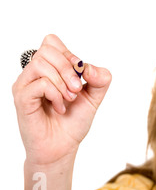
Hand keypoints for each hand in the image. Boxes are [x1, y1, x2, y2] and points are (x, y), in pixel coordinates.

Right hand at [13, 34, 111, 165]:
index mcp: (50, 68)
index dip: (69, 54)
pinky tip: (60, 108)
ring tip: (70, 98)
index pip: (51, 42)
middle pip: (46, 49)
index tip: (80, 74)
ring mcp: (26, 85)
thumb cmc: (74, 120)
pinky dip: (55, 94)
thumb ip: (100, 79)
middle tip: (78, 89)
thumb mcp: (94, 96)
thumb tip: (89, 67)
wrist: (63, 147)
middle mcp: (34, 73)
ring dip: (62, 81)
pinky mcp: (22, 99)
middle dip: (68, 68)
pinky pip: (39, 84)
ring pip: (40, 63)